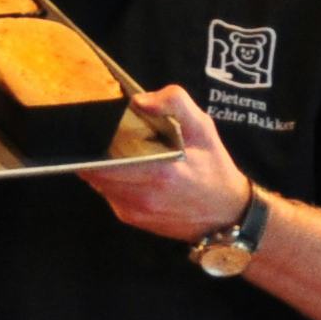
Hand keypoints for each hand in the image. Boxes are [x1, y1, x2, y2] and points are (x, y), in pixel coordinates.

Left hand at [76, 84, 253, 240]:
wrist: (226, 211)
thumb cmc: (213, 166)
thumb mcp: (202, 127)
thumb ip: (174, 103)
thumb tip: (139, 100)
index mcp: (159, 172)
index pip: (103, 160)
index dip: (94, 142)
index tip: (98, 128)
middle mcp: (143, 196)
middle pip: (94, 171)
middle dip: (96, 152)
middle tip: (107, 138)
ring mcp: (135, 211)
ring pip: (98, 183)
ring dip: (102, 167)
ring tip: (119, 153)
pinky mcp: (132, 219)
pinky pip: (109, 195)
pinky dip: (112, 182)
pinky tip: (130, 172)